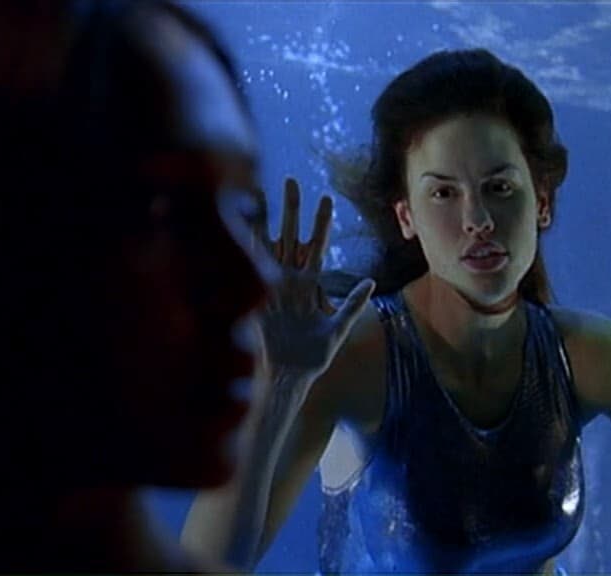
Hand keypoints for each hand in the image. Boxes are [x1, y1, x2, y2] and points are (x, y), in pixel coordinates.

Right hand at [249, 177, 374, 384]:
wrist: (286, 376)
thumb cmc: (312, 357)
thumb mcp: (337, 329)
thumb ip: (351, 304)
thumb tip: (370, 282)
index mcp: (309, 285)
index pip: (315, 246)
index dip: (320, 223)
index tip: (326, 197)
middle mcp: (288, 279)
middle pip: (290, 236)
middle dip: (291, 209)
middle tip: (292, 180)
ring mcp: (269, 285)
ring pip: (268, 245)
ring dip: (265, 220)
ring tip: (262, 192)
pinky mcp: (255, 296)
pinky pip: (249, 268)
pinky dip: (245, 246)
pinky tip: (240, 224)